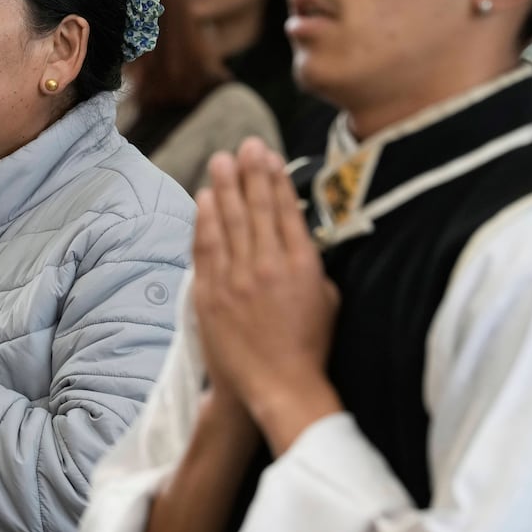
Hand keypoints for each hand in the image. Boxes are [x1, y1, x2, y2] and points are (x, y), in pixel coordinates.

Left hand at [192, 139, 340, 453]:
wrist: (279, 387)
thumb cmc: (310, 346)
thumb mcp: (328, 299)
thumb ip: (313, 263)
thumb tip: (299, 235)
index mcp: (301, 265)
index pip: (285, 210)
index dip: (274, 178)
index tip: (268, 154)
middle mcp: (267, 266)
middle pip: (255, 208)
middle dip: (249, 172)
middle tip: (244, 144)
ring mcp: (236, 279)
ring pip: (227, 222)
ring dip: (224, 187)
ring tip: (221, 160)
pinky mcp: (211, 294)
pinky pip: (206, 248)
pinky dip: (204, 220)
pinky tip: (204, 198)